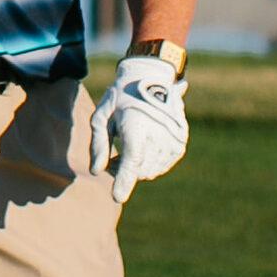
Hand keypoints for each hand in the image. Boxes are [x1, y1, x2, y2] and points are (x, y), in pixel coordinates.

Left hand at [89, 56, 188, 203]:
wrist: (153, 79)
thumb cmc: (121, 97)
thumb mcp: (102, 115)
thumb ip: (98, 144)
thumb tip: (96, 171)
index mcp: (138, 126)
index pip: (132, 160)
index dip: (124, 180)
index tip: (117, 197)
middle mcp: (160, 135)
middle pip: (138, 170)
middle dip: (122, 170)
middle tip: (112, 158)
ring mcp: (173, 141)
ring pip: (149, 171)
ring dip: (136, 168)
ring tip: (126, 149)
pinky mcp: (180, 145)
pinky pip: (160, 167)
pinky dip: (149, 164)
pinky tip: (142, 148)